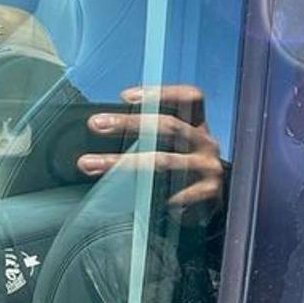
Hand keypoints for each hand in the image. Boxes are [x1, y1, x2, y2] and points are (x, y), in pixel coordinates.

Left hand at [76, 85, 224, 213]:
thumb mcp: (175, 148)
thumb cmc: (183, 173)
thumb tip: (104, 127)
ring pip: (164, 160)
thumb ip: (151, 136)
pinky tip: (133, 199)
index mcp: (197, 126)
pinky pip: (177, 193)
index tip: (125, 97)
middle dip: (130, 123)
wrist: (211, 208)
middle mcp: (205, 143)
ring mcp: (208, 167)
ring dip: (123, 163)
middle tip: (96, 124)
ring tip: (92, 165)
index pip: (189, 98)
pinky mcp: (210, 193)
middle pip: (170, 125)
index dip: (160, 93)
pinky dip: (154, 195)